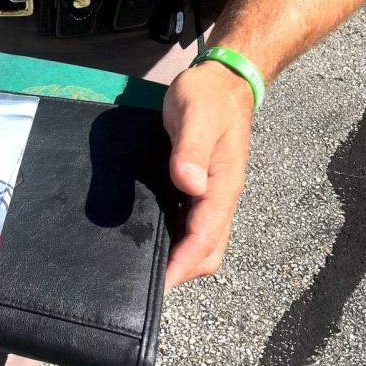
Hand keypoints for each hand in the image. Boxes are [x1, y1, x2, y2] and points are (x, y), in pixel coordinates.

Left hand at [161, 61, 254, 292]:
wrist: (223, 82)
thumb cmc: (207, 97)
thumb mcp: (196, 115)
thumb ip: (192, 149)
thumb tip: (189, 185)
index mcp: (223, 187)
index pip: (205, 237)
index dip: (182, 263)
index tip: (158, 284)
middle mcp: (220, 198)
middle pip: (208, 251)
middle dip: (182, 271)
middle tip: (142, 283)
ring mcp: (212, 196)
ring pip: (201, 242)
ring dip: (178, 259)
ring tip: (142, 268)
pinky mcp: (201, 190)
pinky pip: (191, 225)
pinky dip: (175, 240)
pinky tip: (149, 240)